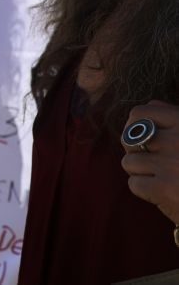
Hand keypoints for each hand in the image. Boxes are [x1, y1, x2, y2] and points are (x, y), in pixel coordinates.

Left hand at [121, 100, 178, 224]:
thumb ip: (175, 120)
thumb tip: (149, 108)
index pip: (139, 113)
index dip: (133, 127)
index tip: (142, 139)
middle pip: (129, 138)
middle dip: (136, 152)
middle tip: (151, 162)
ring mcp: (172, 164)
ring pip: (129, 162)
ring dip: (141, 173)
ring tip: (162, 178)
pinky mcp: (166, 189)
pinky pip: (134, 184)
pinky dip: (145, 191)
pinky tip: (164, 194)